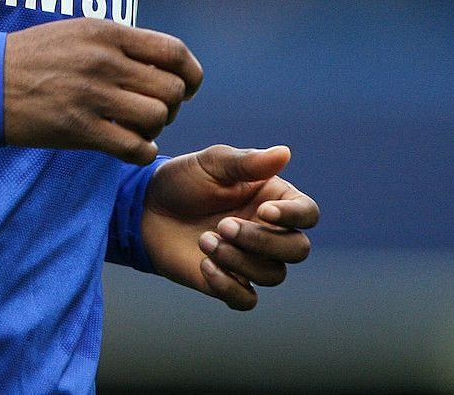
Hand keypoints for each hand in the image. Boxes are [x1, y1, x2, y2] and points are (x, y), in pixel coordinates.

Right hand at [2, 19, 202, 164]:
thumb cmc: (33, 55)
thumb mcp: (78, 31)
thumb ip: (119, 42)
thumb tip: (161, 60)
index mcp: (107, 33)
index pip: (173, 52)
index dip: (190, 73)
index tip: (186, 85)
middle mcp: (105, 62)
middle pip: (171, 89)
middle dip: (173, 105)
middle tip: (156, 111)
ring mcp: (93, 96)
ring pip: (157, 118)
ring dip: (154, 128)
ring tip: (137, 128)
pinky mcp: (80, 129)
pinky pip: (134, 147)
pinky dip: (140, 151)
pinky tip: (128, 147)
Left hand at [141, 144, 317, 309]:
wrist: (146, 210)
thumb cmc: (183, 180)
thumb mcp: (212, 164)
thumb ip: (247, 162)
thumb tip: (285, 153)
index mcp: (273, 199)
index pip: (307, 213)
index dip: (293, 216)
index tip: (264, 210)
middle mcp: (269, 232)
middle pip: (298, 250)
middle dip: (263, 241)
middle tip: (224, 225)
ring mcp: (250, 260)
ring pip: (273, 275)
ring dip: (240, 260)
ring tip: (204, 240)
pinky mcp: (229, 282)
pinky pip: (247, 299)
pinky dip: (228, 286)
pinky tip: (204, 265)